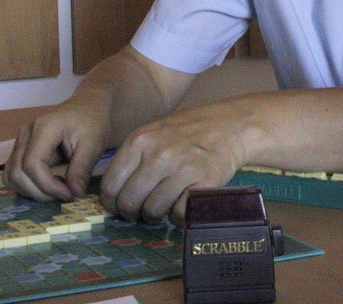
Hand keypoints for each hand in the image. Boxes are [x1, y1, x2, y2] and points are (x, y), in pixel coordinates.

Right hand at [3, 101, 109, 202]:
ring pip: (11, 176)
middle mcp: (26, 133)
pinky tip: (49, 184)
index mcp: (43, 127)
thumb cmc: (93, 122)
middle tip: (65, 194)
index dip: (47, 185)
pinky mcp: (22, 149)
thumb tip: (75, 195)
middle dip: (39, 192)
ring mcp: (21, 140)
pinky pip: (14, 173)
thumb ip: (81, 170)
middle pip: (17, 173)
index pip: (31, 164)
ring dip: (31, 191)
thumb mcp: (93, 145)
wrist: (89, 107)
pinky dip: (28, 186)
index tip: (69, 194)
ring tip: (58, 189)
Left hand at [100, 100, 253, 225]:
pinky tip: (181, 205)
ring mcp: (182, 168)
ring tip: (162, 208)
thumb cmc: (188, 131)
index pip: (111, 185)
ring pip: (153, 211)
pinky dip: (178, 216)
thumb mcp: (155, 133)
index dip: (112, 203)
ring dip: (155, 216)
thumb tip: (112, 193)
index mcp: (140, 140)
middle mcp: (159, 154)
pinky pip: (178, 214)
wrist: (230, 125)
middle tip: (140, 212)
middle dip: (132, 213)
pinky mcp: (204, 182)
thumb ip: (134, 157)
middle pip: (130, 202)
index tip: (118, 207)